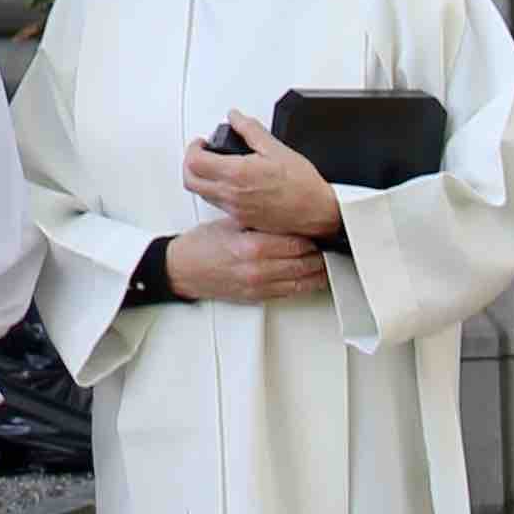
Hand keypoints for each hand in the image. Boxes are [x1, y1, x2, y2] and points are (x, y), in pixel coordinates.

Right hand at [164, 221, 331, 305]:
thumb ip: (260, 221)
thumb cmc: (203, 245)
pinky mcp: (258, 296)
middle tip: (329, 243)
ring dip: (318, 271)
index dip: (313, 235)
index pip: (297, 243)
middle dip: (320, 253)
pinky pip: (291, 292)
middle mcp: (259, 270)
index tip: (321, 228)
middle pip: (304, 263)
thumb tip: (287, 216)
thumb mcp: (230, 223)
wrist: (184, 270)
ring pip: (302, 281)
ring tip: (327, 259)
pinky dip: (306, 284)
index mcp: (252, 247)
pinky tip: (312, 275)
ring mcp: (260, 286)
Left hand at [183, 109, 344, 244]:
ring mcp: (236, 210)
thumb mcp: (276, 148)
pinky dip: (216, 192)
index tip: (202, 142)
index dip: (193, 148)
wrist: (319, 212)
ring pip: (203, 194)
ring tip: (216, 166)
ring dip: (202, 178)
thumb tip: (235, 117)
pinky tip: (230, 184)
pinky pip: (219, 205)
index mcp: (237, 174)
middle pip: (190, 180)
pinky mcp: (243, 220)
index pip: (194, 162)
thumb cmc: (303, 185)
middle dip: (191, 164)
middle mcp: (231, 195)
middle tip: (202, 153)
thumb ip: (250, 130)